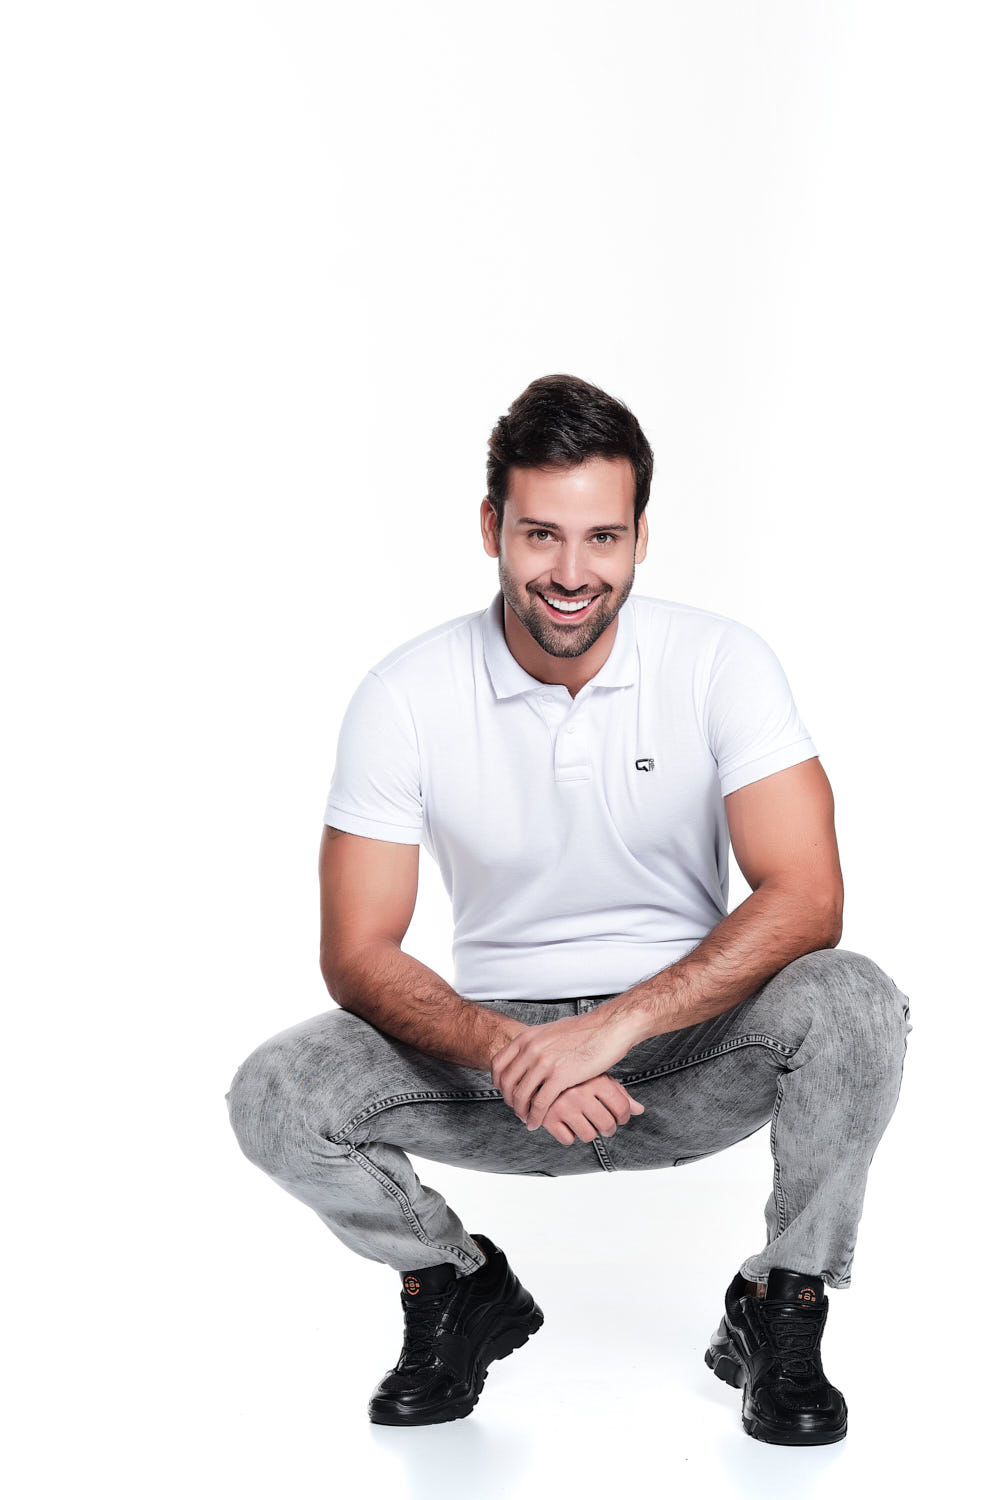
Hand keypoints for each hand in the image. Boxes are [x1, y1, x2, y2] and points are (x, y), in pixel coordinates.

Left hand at [490, 1007, 639, 1129]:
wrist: (608, 1028)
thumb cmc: (586, 1031)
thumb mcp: (551, 1032)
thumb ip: (537, 1043)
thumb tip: (529, 1052)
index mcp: (527, 1037)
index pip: (498, 1064)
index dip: (498, 1083)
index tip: (505, 1092)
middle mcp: (531, 1048)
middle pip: (506, 1082)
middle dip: (509, 1100)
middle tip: (516, 1109)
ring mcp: (544, 1062)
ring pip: (521, 1095)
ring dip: (521, 1112)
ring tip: (526, 1119)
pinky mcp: (560, 1076)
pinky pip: (540, 1103)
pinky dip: (535, 1117)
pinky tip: (536, 1122)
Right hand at [537, 1073, 644, 1145]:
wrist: (535, 1066)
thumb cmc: (573, 1073)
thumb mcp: (597, 1075)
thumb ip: (619, 1092)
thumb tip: (640, 1110)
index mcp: (595, 1079)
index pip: (622, 1108)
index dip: (624, 1117)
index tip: (619, 1117)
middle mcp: (580, 1092)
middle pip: (607, 1125)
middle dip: (608, 1129)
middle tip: (604, 1125)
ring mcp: (562, 1105)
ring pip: (588, 1135)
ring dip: (589, 1132)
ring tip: (584, 1122)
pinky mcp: (547, 1117)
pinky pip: (568, 1139)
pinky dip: (568, 1134)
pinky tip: (566, 1123)